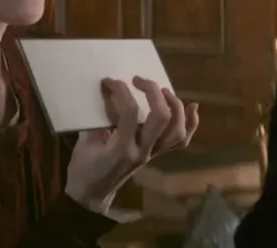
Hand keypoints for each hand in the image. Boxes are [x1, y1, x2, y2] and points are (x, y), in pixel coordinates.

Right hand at [64, 76, 199, 213]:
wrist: (93, 195)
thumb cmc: (84, 169)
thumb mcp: (84, 143)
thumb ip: (96, 119)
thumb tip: (105, 93)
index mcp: (121, 148)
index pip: (130, 113)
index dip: (121, 90)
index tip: (109, 81)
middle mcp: (143, 151)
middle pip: (161, 117)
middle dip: (152, 91)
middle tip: (137, 80)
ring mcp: (153, 154)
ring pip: (177, 130)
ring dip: (175, 105)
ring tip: (162, 90)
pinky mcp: (157, 155)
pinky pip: (181, 141)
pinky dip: (191, 123)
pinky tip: (192, 107)